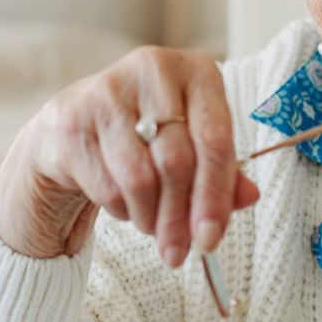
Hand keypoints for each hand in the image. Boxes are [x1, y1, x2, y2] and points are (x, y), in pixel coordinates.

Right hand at [0, 47, 260, 263]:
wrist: (75, 125)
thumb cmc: (147, 135)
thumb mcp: (192, 144)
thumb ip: (224, 171)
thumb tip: (248, 197)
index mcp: (196, 71)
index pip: (214, 139)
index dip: (215, 195)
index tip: (210, 239)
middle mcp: (153, 69)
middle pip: (177, 162)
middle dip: (179, 218)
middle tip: (178, 252)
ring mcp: (107, 91)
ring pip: (140, 179)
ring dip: (149, 217)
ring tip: (151, 225)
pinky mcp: (73, 120)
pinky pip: (106, 186)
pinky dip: (121, 209)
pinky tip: (124, 203)